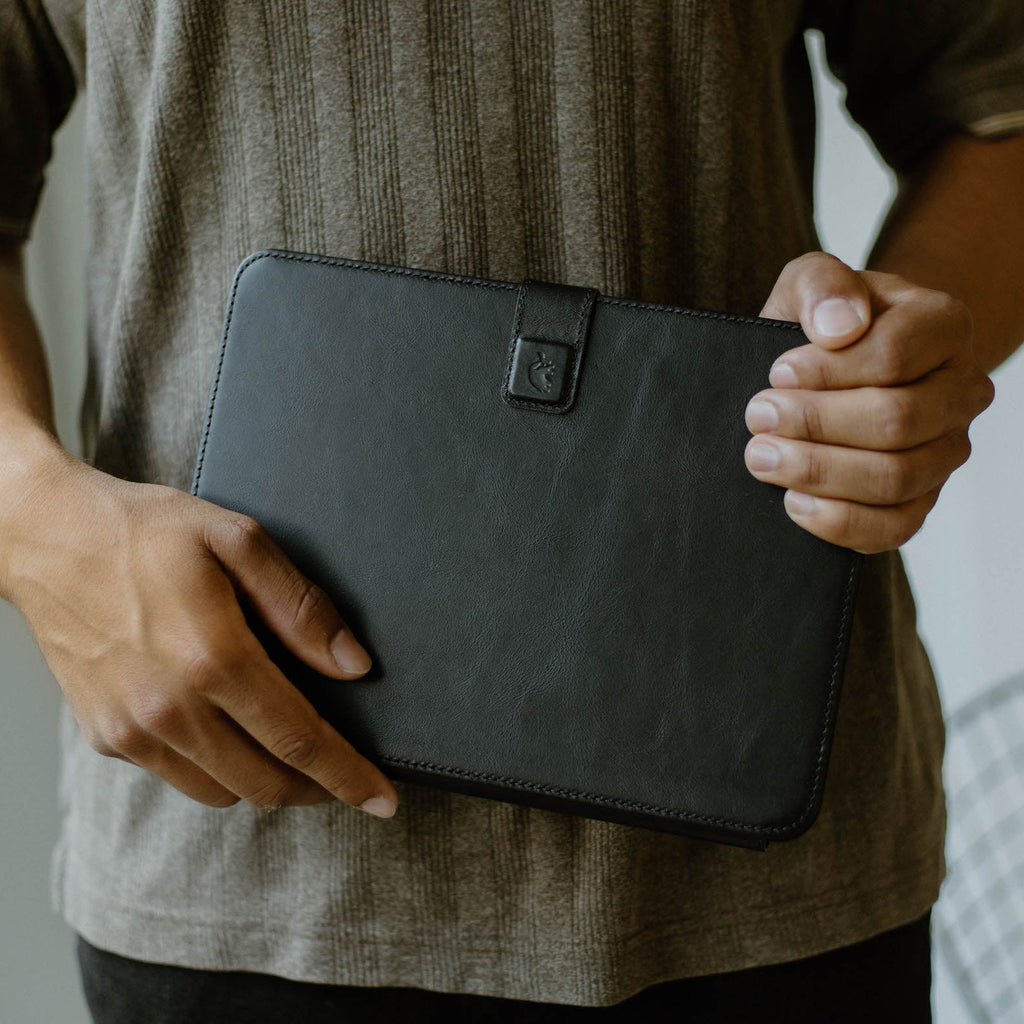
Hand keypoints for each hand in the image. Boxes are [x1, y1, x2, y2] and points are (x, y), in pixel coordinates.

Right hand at [1, 444, 398, 816]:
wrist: (46, 537)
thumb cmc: (146, 531)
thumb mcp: (238, 541)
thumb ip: (301, 608)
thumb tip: (354, 666)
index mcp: (212, 657)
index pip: (299, 740)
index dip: (349, 775)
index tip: (384, 800)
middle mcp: (168, 708)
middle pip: (266, 782)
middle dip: (318, 788)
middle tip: (348, 773)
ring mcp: (131, 730)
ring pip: (224, 792)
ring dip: (270, 783)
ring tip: (294, 751)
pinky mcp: (106, 738)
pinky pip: (180, 776)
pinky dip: (219, 768)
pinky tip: (232, 730)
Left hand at [744, 251, 993, 553]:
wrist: (834, 365)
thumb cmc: (825, 322)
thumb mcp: (810, 282)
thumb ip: (822, 284)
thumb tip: (839, 326)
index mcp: (943, 326)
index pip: (894, 356)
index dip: (827, 371)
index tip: (776, 373)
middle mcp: (958, 391)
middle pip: (896, 421)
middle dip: (815, 424)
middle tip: (758, 418)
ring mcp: (945, 450)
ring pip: (896, 477)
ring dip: (819, 472)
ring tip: (763, 457)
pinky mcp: (921, 499)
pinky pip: (895, 528)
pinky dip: (841, 523)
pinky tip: (793, 503)